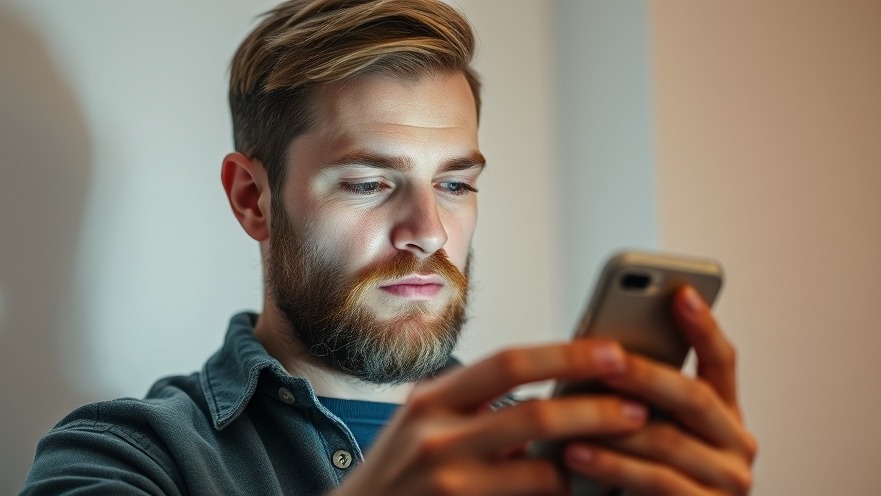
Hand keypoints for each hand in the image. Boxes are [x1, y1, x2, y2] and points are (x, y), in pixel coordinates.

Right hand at [333, 339, 648, 495]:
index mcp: (432, 398)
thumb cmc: (399, 471)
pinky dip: (564, 495)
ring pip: (542, 472)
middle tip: (640, 407)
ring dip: (590, 464)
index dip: (567, 355)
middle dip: (595, 410)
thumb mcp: (425, 423)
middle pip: (534, 415)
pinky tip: (585, 489)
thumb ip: (476, 406)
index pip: (510, 362)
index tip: (612, 351)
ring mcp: (448, 484)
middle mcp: (435, 436)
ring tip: (624, 456)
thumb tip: (554, 394)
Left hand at [563, 286, 757, 494]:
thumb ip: (636, 393)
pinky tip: (576, 453)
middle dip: (647, 375)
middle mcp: (736, 443)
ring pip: (670, 442)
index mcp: (724, 412)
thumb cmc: (637, 471)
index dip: (703, 327)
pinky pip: (657, 482)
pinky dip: (612, 465)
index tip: (681, 293)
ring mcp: (727, 482)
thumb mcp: (643, 426)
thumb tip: (598, 352)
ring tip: (574, 410)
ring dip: (616, 425)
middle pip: (695, 397)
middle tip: (609, 358)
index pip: (721, 360)